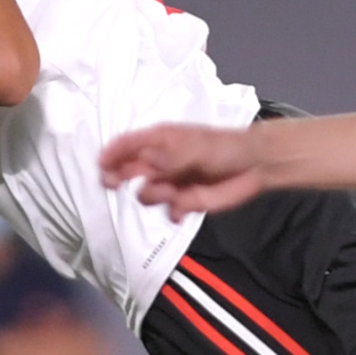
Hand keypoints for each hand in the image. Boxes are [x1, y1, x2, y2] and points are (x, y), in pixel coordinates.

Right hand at [97, 123, 266, 216]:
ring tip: (174, 193)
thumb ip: (171, 155)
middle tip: (114, 184)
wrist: (254, 166)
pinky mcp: (185, 202)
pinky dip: (174, 213)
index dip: (111, 154)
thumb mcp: (197, 147)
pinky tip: (184, 209)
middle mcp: (161, 162)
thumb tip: (145, 158)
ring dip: (155, 196)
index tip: (101, 165)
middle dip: (119, 178)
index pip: (128, 145)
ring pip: (147, 194)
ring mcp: (171, 183)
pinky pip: (169, 212)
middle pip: (129, 171)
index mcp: (161, 142)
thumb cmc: (224, 148)